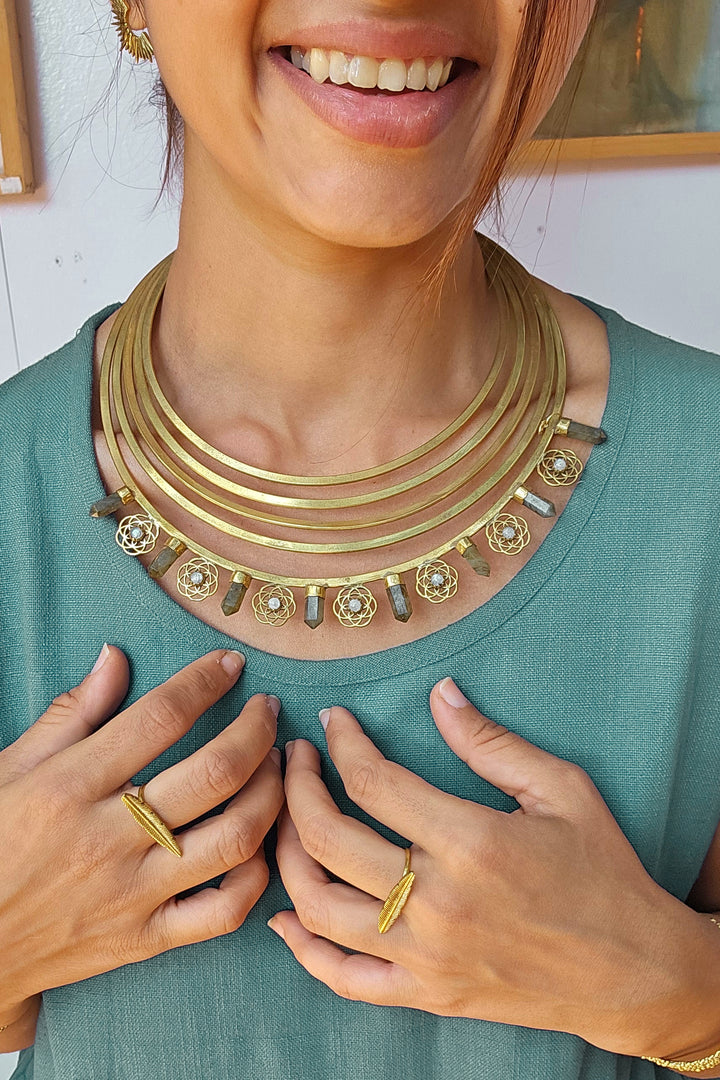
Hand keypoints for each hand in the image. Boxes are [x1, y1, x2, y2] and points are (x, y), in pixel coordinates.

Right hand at [0, 645, 283, 1038]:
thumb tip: (115, 656)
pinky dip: (256, 875)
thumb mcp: (13, 768)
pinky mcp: (146, 938)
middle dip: (256, 732)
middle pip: (213, 774)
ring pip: (234, 839)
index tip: (231, 664)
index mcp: (71, 786)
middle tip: (269, 711)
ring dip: (271, 795)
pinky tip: (261, 842)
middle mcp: (108, 838)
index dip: (205, 681)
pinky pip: (224, 911)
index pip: (160, 717)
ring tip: (276, 767)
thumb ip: (71, 712)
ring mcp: (133, 893)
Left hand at [272, 678, 686, 1056]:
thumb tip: (439, 692)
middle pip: (327, 838)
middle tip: (296, 759)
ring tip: (286, 819)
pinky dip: (302, 948)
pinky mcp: (425, 993)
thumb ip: (492, 742)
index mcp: (471, 843)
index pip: (372, 782)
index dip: (342, 742)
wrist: (631, 971)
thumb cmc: (601, 872)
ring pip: (318, 907)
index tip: (332, 720)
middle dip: (297, 787)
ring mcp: (426, 956)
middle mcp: (438, 902)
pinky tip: (285, 915)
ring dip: (284, 856)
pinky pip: (341, 978)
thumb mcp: (561, 790)